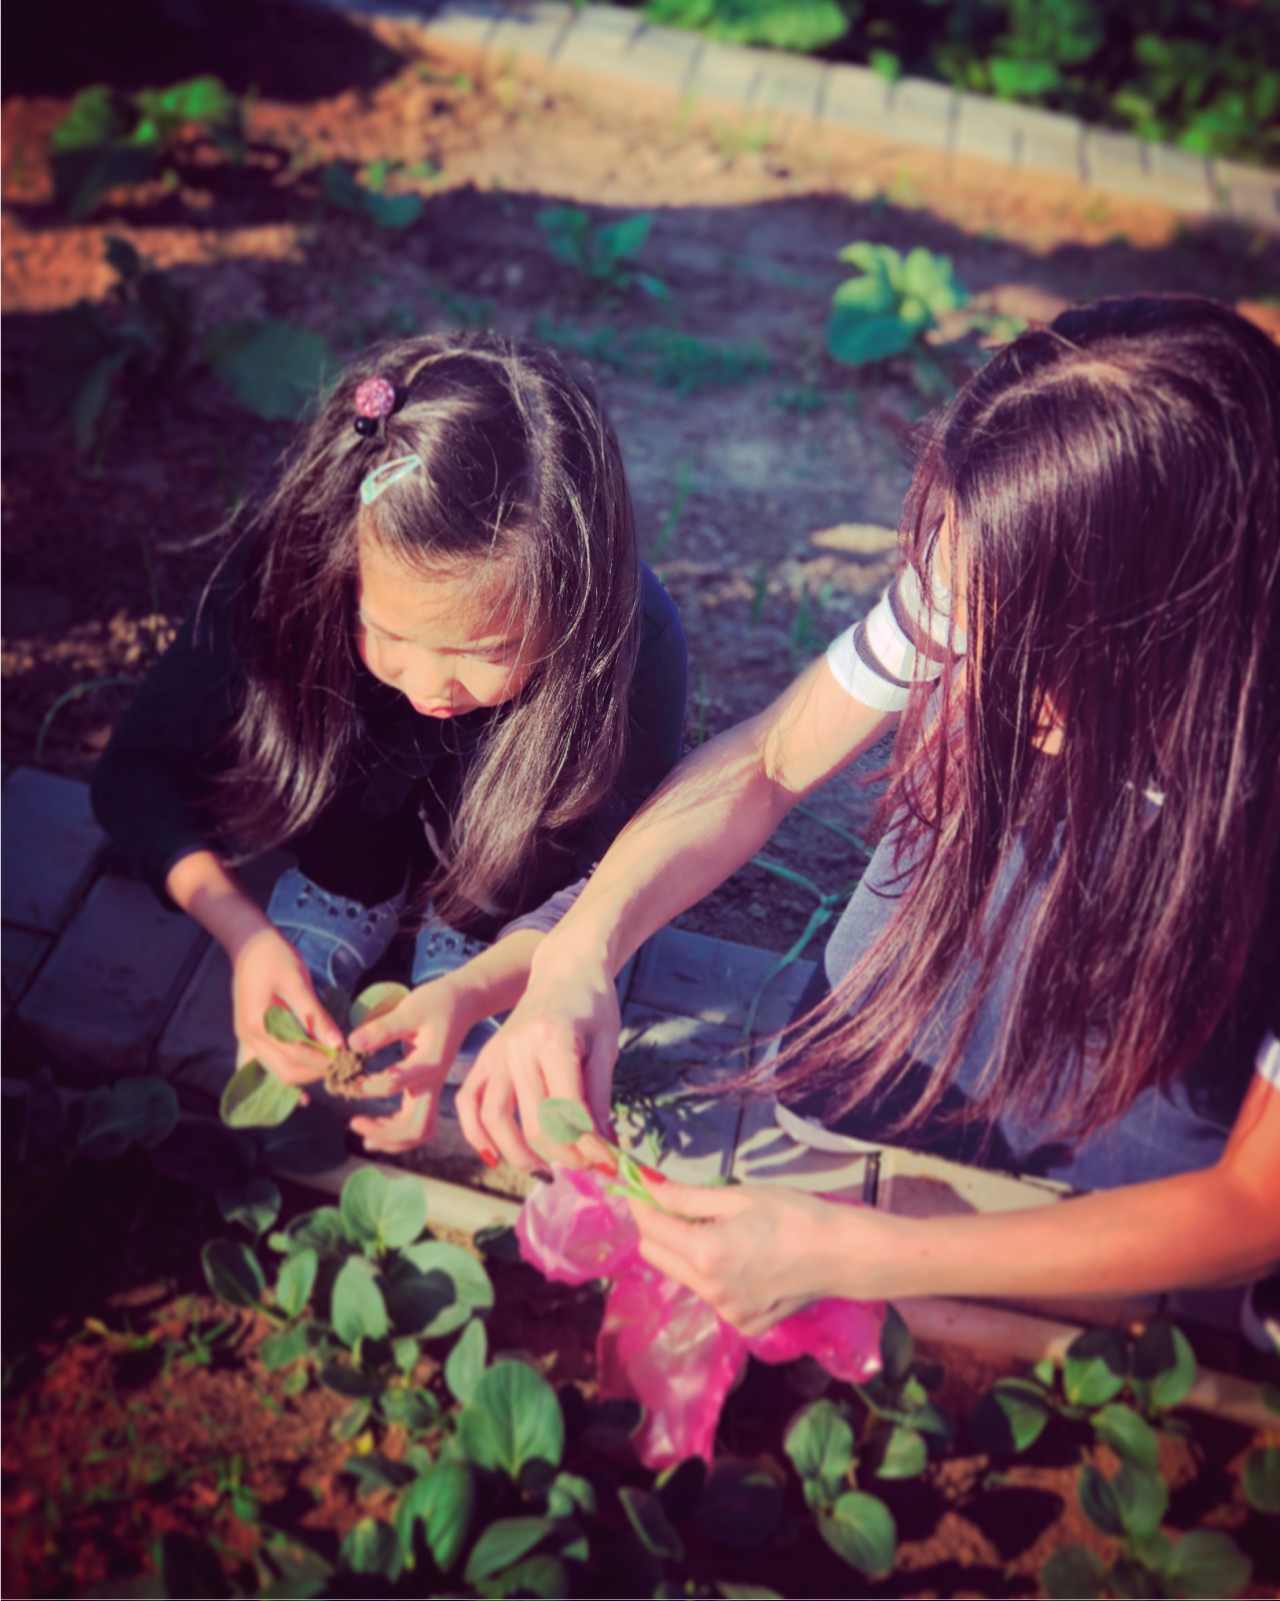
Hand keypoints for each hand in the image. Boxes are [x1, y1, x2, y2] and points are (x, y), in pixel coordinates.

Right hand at [230, 925, 343, 1087]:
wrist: (248, 943)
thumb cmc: (274, 956)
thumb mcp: (298, 980)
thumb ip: (315, 1015)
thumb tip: (337, 1043)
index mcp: (259, 1023)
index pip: (296, 1055)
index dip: (323, 1061)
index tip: (348, 1059)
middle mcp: (248, 1037)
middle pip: (285, 1071)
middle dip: (315, 1073)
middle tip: (342, 1065)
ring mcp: (245, 1039)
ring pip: (275, 1073)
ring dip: (301, 1077)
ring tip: (328, 1071)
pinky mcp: (248, 1037)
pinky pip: (263, 1067)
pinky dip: (282, 1077)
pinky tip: (300, 1093)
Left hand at [347, 975, 478, 1151]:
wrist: (464, 1002)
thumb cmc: (438, 1002)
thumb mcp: (411, 1008)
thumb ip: (383, 1027)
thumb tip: (352, 1043)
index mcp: (430, 1064)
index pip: (392, 1085)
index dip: (364, 1086)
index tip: (344, 1079)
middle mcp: (433, 1082)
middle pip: (417, 1127)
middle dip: (386, 1134)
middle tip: (355, 1123)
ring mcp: (431, 1088)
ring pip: (418, 1129)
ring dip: (390, 1137)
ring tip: (360, 1129)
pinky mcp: (426, 1087)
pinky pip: (415, 1119)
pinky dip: (395, 1128)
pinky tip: (375, 1123)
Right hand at [455, 956, 620, 1172]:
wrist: (565, 969)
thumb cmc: (592, 1005)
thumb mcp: (607, 1047)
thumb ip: (600, 1098)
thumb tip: (602, 1150)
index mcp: (553, 1039)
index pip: (567, 1110)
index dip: (588, 1146)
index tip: (606, 1165)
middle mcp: (517, 1046)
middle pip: (533, 1120)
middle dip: (561, 1154)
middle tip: (585, 1167)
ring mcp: (495, 1052)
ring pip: (494, 1118)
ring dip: (519, 1154)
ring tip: (546, 1169)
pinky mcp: (483, 1058)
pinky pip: (468, 1102)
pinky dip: (476, 1134)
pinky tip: (496, 1156)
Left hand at [628, 1178, 853, 1336]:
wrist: (843, 1255)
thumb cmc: (794, 1215)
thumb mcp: (739, 1196)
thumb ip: (687, 1196)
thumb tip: (648, 1186)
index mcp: (705, 1254)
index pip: (650, 1228)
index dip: (641, 1204)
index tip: (640, 1187)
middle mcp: (709, 1291)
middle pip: (656, 1256)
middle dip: (658, 1228)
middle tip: (679, 1205)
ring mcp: (727, 1313)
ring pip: (683, 1276)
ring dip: (686, 1252)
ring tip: (720, 1230)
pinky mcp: (744, 1325)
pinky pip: (711, 1295)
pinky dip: (714, 1275)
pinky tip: (743, 1259)